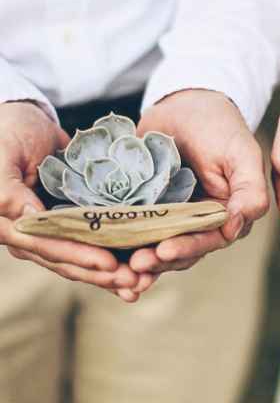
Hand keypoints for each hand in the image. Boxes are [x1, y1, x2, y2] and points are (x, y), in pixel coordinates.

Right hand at [0, 102, 153, 301]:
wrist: (26, 121)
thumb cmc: (7, 135)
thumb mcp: (2, 157)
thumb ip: (8, 191)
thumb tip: (28, 220)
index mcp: (10, 225)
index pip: (47, 246)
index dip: (78, 257)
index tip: (110, 264)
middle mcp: (31, 236)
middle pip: (68, 261)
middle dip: (102, 274)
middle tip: (137, 282)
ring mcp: (53, 233)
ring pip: (83, 259)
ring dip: (113, 273)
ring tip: (143, 281)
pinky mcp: (72, 225)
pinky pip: (94, 245)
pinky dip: (117, 255)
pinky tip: (142, 269)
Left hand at [130, 90, 269, 274]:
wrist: (184, 103)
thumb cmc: (218, 125)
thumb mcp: (240, 153)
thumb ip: (249, 190)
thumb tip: (237, 226)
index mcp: (228, 215)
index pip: (209, 240)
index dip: (187, 248)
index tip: (164, 251)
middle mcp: (201, 222)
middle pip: (181, 250)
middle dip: (158, 260)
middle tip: (136, 264)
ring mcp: (173, 218)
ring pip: (158, 247)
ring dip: (142, 260)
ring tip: (122, 267)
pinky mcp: (149, 210)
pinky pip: (137, 232)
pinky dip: (125, 246)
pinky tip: (108, 253)